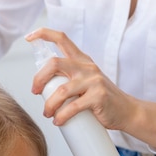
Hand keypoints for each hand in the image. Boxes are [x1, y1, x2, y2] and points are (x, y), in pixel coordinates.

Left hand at [25, 27, 155, 149]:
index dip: (44, 34)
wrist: (127, 111)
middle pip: (55, 63)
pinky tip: (58, 121)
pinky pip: (73, 107)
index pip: (62, 39)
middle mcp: (87, 67)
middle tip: (35, 92)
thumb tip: (41, 87)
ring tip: (48, 114)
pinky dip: (61, 116)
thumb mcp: (85, 82)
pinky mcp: (99, 96)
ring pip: (62, 90)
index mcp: (82, 60)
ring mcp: (94, 81)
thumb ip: (68, 79)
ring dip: (49, 105)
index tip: (29, 37)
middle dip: (39, 79)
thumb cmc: (101, 99)